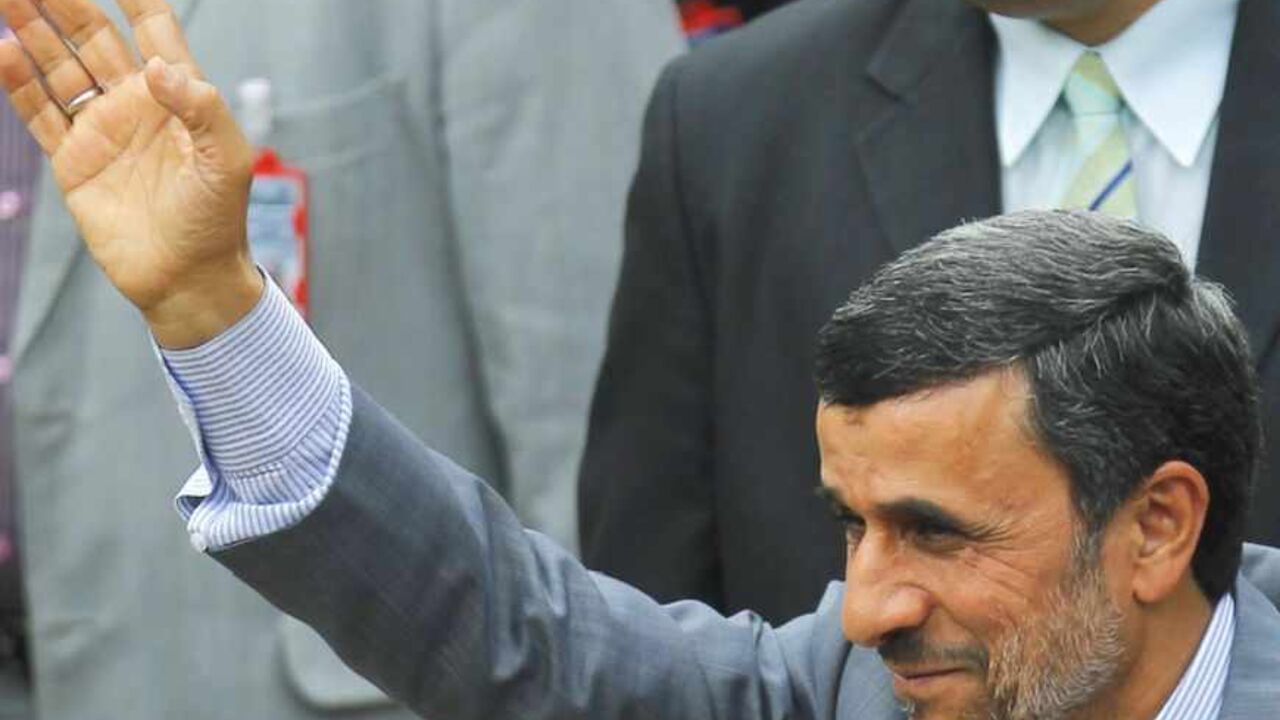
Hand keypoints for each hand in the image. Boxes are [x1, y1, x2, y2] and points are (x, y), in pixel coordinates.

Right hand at [0, 0, 262, 347]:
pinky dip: (18, 83)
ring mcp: (102, 129)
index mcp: (179, 94)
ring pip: (59, 66)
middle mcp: (136, 104)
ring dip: (32, 30)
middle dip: (64, 2)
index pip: (153, 27)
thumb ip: (203, 107)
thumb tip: (157, 67)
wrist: (188, 279)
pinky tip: (2, 50)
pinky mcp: (74, 160)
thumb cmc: (218, 220)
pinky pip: (39, 112)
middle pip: (93, 36)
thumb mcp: (229, 161)